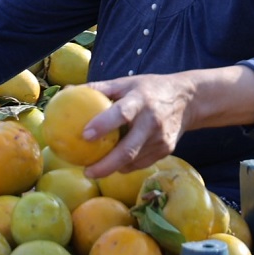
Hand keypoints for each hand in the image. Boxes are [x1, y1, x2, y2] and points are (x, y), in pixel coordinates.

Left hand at [79, 73, 197, 177]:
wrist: (187, 100)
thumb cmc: (147, 89)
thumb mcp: (124, 83)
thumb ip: (97, 89)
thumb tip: (66, 91)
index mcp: (140, 100)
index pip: (122, 114)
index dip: (103, 125)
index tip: (84, 135)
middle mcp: (152, 121)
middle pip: (129, 149)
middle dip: (107, 164)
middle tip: (87, 171)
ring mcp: (161, 139)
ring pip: (135, 161)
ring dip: (113, 168)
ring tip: (93, 170)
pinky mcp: (167, 150)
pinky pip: (142, 163)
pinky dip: (126, 166)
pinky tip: (112, 165)